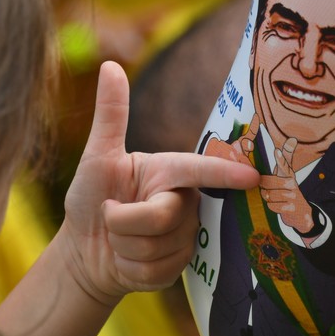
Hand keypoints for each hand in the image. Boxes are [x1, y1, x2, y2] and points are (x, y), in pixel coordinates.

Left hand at [61, 62, 259, 303]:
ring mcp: (184, 237)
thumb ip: (111, 114)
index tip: (251, 176)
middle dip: (124, 220)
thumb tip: (110, 64)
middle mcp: (184, 201)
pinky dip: (129, 268)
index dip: (225, 175)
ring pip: (158, 245)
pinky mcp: (178, 267)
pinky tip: (125, 260)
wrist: (83, 250)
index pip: (198, 170)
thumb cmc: (90, 196)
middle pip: (164, 215)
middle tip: (109, 214)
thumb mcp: (97, 156)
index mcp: (169, 170)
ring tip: (118, 238)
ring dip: (124, 245)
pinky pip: (156, 270)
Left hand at [258, 137, 314, 233]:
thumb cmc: (287, 190)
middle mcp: (292, 182)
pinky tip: (278, 205)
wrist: (302, 214)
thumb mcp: (285, 173)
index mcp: (288, 173)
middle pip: (267, 182)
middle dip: (263, 186)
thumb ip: (285, 157)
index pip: (284, 164)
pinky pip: (272, 206)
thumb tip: (292, 139)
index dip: (280, 158)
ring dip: (267, 197)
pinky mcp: (292, 208)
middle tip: (268, 188)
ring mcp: (293, 196)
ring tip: (274, 197)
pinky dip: (272, 206)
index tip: (276, 151)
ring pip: (268, 195)